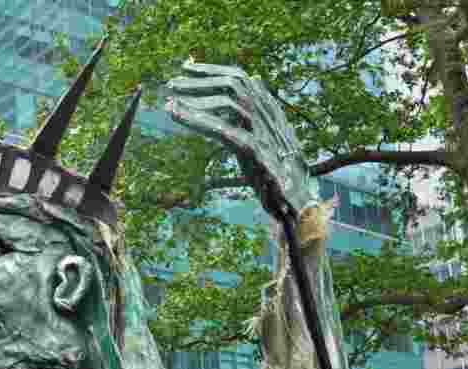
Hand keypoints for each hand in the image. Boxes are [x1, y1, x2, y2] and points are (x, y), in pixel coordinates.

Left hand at [167, 62, 316, 217]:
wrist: (297, 200)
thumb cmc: (280, 170)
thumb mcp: (270, 134)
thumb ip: (261, 109)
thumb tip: (256, 79)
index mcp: (270, 109)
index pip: (240, 78)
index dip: (211, 71)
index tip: (187, 68)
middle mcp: (268, 115)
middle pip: (233, 84)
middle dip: (200, 80)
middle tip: (172, 84)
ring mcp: (263, 132)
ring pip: (228, 102)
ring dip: (195, 99)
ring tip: (171, 102)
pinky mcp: (255, 151)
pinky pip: (222, 129)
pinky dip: (196, 119)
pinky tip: (177, 115)